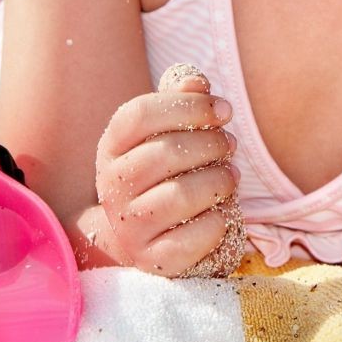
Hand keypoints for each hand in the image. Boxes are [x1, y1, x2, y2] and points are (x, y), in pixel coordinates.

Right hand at [94, 68, 239, 276]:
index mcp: (112, 149)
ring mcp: (129, 227)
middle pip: (163, 153)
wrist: (141, 239)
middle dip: (209, 144)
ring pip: (179, 196)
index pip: (139, 114)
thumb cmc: (163, 176)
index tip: (223, 110)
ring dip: (217, 181)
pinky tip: (223, 212)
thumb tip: (196, 81)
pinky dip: (218, 221)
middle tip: (230, 144)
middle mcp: (112, 188)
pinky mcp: (152, 260)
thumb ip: (180, 105)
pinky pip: (193, 238)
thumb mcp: (164, 137)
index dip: (187, 106)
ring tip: (230, 177)